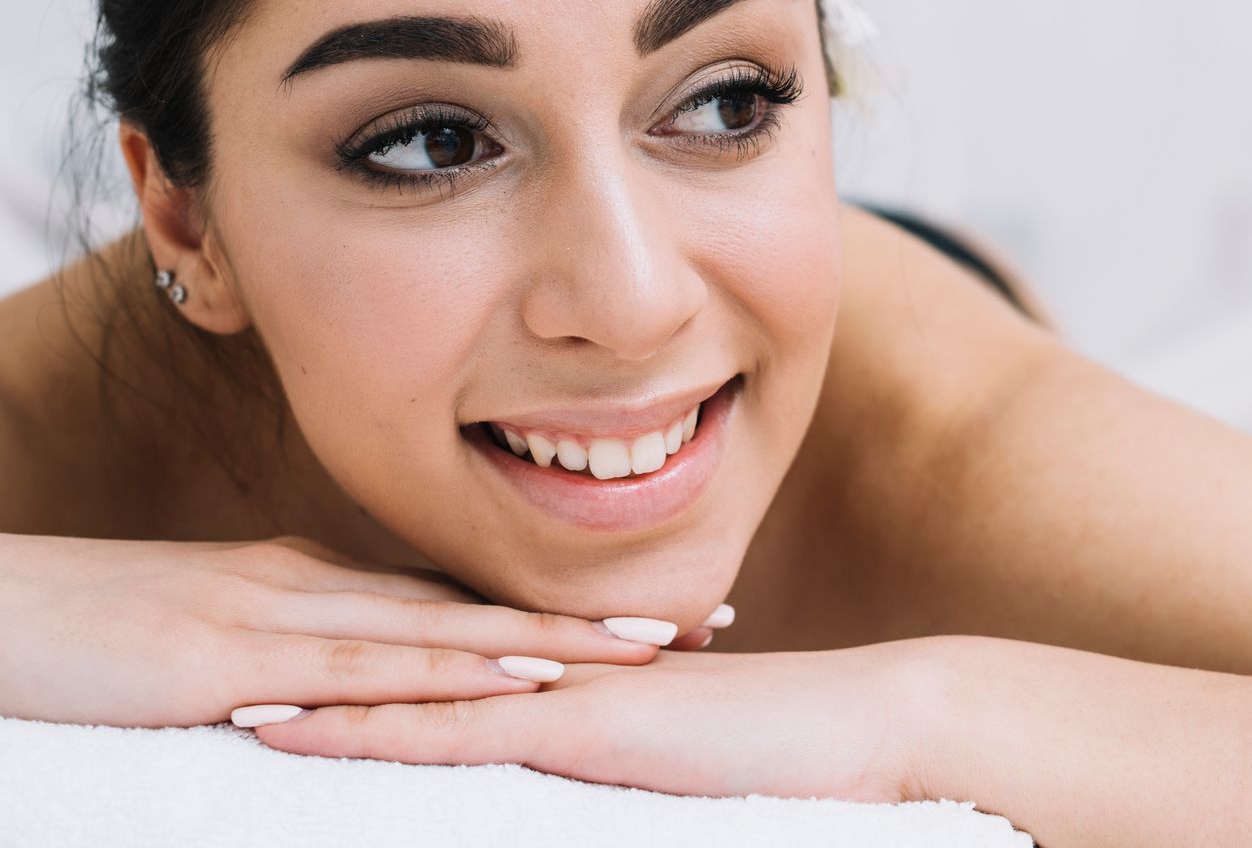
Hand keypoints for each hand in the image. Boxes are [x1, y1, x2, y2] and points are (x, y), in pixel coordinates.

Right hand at [0, 532, 684, 727]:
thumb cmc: (85, 645)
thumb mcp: (208, 656)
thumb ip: (291, 668)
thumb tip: (359, 703)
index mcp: (314, 592)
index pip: (459, 605)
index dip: (558, 616)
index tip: (652, 624)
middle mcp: (317, 591)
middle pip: (480, 608)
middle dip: (593, 621)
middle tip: (702, 624)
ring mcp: (281, 616)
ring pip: (449, 629)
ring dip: (556, 638)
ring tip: (653, 647)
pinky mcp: (236, 654)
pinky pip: (365, 664)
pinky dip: (452, 669)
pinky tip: (519, 674)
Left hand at [245, 640, 944, 802]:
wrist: (856, 726)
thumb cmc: (785, 748)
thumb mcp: (678, 751)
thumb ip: (621, 749)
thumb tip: (586, 768)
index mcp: (571, 673)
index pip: (450, 658)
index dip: (366, 656)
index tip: (292, 660)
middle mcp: (552, 669)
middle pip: (412, 660)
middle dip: (318, 664)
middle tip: (223, 663)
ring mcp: (559, 691)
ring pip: (411, 688)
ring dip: (315, 693)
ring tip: (225, 695)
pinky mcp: (574, 728)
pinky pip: (452, 732)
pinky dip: (368, 731)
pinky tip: (301, 734)